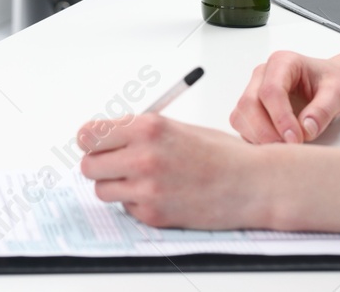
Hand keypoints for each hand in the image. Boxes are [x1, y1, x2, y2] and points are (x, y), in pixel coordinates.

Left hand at [77, 114, 272, 228]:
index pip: (89, 135)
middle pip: (88, 165)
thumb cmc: (219, 154)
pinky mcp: (154, 213)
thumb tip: (102, 137)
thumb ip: (137, 131)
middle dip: (99, 165)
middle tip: (116, 165)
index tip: (93, 144)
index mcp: (147, 127)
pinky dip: (136, 203)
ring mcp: (147, 187)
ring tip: (141, 180)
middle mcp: (143, 155)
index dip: (90, 141)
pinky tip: (161, 194)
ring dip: (115, 186)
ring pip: (102, 190)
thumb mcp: (175, 128)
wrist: (250, 183)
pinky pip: (126, 208)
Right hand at [231, 50, 339, 143]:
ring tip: (284, 148)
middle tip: (290, 147)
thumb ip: (324, 110)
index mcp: (282, 62)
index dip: (281, 118)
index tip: (296, 138)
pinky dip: (256, 140)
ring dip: (258, 137)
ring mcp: (254, 91)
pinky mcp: (252, 109)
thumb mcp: (339, 93)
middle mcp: (263, 75)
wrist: (334, 84)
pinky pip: (243, 126)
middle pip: (249, 103)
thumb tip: (306, 129)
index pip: (271, 90)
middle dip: (266, 130)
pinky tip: (277, 146)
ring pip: (241, 116)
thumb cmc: (335, 83)